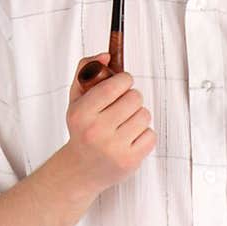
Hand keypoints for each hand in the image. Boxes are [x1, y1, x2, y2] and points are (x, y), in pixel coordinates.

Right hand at [64, 55, 157, 192]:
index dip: (124, 80)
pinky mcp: (130, 161)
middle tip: (122, 106)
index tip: (121, 85)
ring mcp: (114, 148)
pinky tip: (130, 139)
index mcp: (82, 113)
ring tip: (125, 124)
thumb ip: (86, 70)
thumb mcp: (76, 100)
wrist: (81, 170)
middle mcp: (96, 131)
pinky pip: (151, 134)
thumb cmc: (82, 130)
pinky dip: (144, 134)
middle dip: (131, 98)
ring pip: (145, 115)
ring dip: (138, 116)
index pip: (116, 84)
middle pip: (135, 97)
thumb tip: (106, 55)